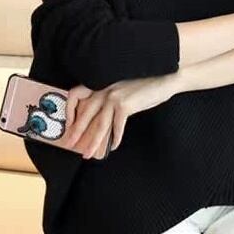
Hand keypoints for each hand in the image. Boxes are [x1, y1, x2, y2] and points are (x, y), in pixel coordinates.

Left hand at [63, 73, 179, 159]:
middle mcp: (104, 88)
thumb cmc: (144, 84)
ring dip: (93, 142)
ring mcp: (114, 96)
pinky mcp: (125, 104)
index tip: (69, 125)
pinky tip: (113, 146)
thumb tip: (97, 119)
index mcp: (100, 82)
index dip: (69, 111)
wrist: (165, 79)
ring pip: (99, 124)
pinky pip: (117, 126)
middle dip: (76, 132)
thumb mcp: (121, 88)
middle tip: (69, 145)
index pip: (75, 95)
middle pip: (85, 114)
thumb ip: (108, 98)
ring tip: (88, 154)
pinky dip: (115, 138)